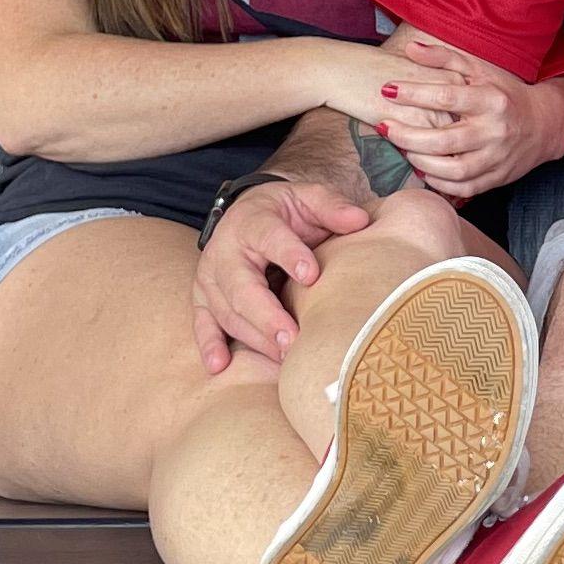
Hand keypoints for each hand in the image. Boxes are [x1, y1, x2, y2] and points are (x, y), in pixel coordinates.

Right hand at [191, 173, 373, 370]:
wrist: (247, 214)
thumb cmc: (284, 212)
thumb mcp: (306, 198)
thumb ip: (331, 207)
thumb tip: (360, 220)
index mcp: (252, 221)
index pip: (269, 237)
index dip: (289, 255)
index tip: (312, 276)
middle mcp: (225, 251)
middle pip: (241, 286)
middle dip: (267, 315)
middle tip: (292, 339)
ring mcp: (211, 278)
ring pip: (227, 311)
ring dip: (253, 337)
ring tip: (283, 358)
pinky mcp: (204, 299)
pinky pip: (204, 324)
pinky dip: (209, 344)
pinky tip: (221, 365)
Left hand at [370, 26, 533, 197]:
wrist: (544, 124)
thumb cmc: (504, 93)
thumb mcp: (479, 70)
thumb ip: (445, 58)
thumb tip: (410, 49)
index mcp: (491, 100)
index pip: (447, 97)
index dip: (414, 94)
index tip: (387, 90)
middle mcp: (495, 130)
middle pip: (445, 140)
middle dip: (408, 136)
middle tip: (384, 127)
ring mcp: (497, 157)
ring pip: (453, 169)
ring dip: (421, 162)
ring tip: (402, 149)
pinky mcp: (497, 178)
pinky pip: (463, 187)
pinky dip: (439, 182)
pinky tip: (422, 170)